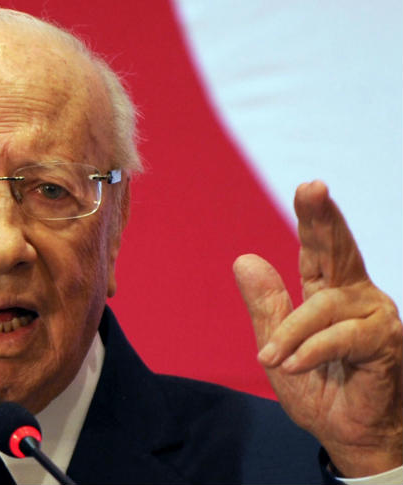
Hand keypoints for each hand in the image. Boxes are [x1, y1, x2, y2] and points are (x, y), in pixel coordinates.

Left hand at [233, 181, 401, 476]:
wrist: (348, 434)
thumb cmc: (318, 390)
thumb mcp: (277, 346)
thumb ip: (266, 304)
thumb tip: (244, 258)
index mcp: (329, 293)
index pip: (319, 251)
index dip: (314, 218)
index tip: (309, 186)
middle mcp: (356, 297)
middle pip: (339, 250)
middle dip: (323, 219)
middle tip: (312, 187)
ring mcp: (375, 317)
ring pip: (324, 307)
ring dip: (291, 333)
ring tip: (272, 358)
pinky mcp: (386, 343)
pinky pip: (341, 338)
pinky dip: (311, 350)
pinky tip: (292, 364)